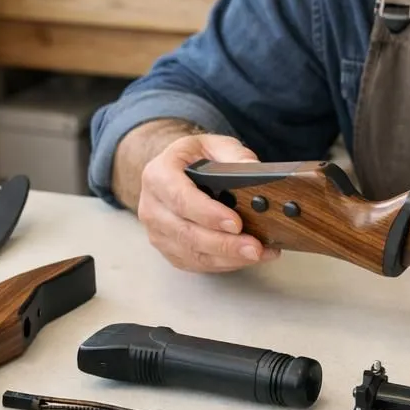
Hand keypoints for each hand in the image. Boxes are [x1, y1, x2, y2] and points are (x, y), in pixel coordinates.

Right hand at [136, 132, 279, 272]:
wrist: (175, 173)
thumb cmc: (194, 159)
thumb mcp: (214, 146)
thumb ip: (235, 157)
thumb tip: (256, 172)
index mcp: (158, 175)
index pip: (180, 197)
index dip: (208, 213)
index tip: (236, 223)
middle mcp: (152, 206)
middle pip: (186, 232)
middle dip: (224, 243)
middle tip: (254, 247)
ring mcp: (158, 232)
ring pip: (192, 253)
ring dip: (227, 257)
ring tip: (257, 254)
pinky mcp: (169, 250)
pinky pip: (196, 263)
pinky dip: (224, 264)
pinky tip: (246, 258)